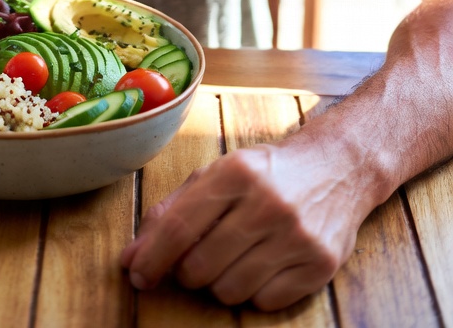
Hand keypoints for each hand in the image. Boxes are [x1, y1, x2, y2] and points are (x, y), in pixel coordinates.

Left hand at [121, 139, 362, 309]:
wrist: (338, 167)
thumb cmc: (266, 172)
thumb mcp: (218, 174)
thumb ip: (172, 211)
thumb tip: (132, 256)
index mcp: (236, 172)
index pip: (179, 227)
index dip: (152, 257)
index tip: (137, 274)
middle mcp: (268, 203)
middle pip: (200, 266)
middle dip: (189, 269)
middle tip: (200, 255)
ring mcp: (297, 236)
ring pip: (229, 290)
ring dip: (221, 282)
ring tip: (234, 256)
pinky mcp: (320, 265)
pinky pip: (264, 302)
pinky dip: (255, 291)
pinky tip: (263, 263)